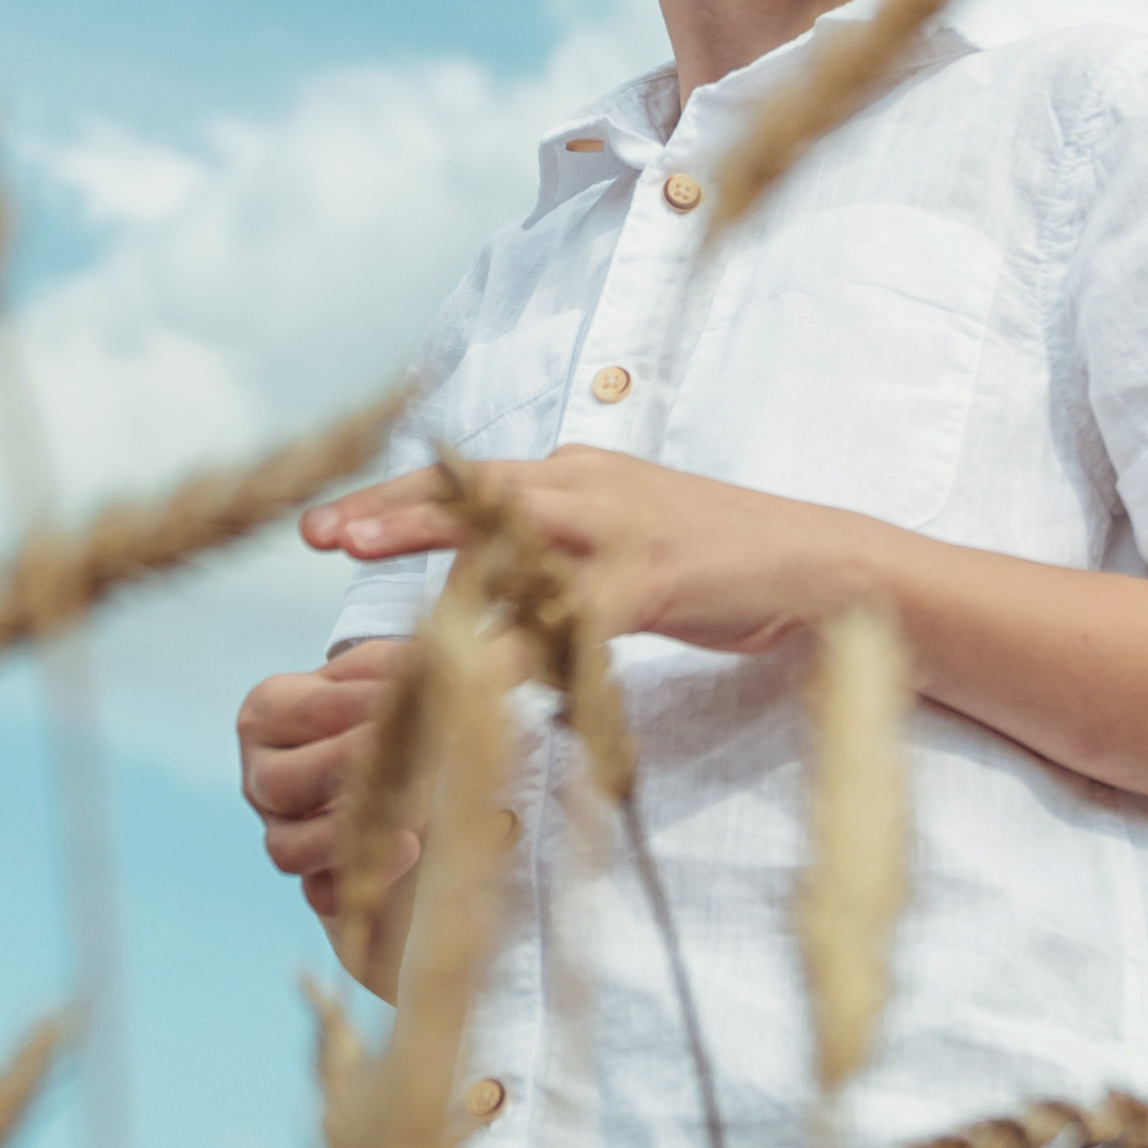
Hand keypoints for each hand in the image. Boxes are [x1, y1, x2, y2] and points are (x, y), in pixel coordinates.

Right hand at [236, 635, 423, 918]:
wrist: (386, 758)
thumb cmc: (379, 706)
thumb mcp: (385, 672)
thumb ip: (406, 663)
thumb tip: (449, 654)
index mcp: (270, 710)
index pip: (312, 710)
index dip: (366, 707)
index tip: (417, 702)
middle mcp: (261, 773)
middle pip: (281, 783)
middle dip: (349, 773)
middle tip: (412, 761)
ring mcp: (279, 830)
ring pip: (287, 849)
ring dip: (346, 838)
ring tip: (410, 822)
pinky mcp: (310, 879)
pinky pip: (318, 895)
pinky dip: (355, 886)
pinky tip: (402, 859)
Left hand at [301, 445, 867, 654]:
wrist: (825, 563)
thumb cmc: (714, 563)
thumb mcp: (618, 550)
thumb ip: (549, 565)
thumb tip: (480, 596)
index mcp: (573, 475)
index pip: (465, 483)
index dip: (393, 502)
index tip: (325, 528)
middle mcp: (587, 486)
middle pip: (471, 493)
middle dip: (392, 513)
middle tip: (322, 536)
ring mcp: (621, 528)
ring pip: (510, 538)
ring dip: (435, 554)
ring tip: (370, 569)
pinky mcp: (657, 577)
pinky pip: (574, 612)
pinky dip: (524, 641)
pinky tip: (482, 672)